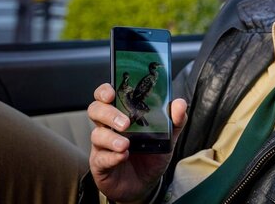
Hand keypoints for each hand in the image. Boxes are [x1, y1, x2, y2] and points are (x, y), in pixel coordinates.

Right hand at [87, 83, 187, 202]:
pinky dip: (112, 156)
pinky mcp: (100, 164)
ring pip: (97, 134)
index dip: (105, 91)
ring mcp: (102, 145)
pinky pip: (100, 157)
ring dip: (111, 138)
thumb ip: (175, 120)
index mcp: (122, 114)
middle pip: (96, 110)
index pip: (107, 96)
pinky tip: (122, 156)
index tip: (111, 93)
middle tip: (126, 123)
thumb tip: (179, 103)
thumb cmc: (151, 154)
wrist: (145, 184)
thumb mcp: (167, 136)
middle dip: (108, 113)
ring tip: (126, 144)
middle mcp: (109, 127)